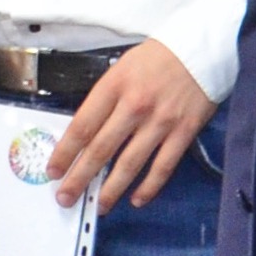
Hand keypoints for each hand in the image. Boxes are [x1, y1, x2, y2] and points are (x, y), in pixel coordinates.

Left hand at [47, 41, 212, 207]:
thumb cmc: (157, 58)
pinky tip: (137, 199)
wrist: (202, 49)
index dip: (65, 153)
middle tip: (66, 197)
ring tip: (100, 206)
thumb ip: (104, 100)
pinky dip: (149, 187)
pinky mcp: (183, 132)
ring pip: (130, 163)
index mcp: (113, 87)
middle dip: (80, 178)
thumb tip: (86, 134)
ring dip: (111, 189)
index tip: (53, 170)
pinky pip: (163, 166)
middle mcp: (134, 106)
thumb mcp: (121, 69)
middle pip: (100, 150)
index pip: (82, 127)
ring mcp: (160, 121)